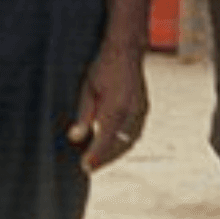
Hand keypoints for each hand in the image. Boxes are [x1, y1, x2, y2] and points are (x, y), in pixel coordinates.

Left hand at [67, 41, 147, 171]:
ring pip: (130, 141)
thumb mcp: (87, 89)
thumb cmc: (103, 68)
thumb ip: (83, 115)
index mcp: (116, 107)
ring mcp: (141, 110)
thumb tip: (75, 138)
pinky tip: (112, 145)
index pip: (105, 139)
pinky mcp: (144, 108)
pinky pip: (135, 132)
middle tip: (89, 167)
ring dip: (115, 152)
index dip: (96, 156)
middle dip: (105, 159)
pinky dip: (124, 142)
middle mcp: (132, 111)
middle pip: (120, 145)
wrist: (126, 50)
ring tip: (98, 159)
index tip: (85, 167)